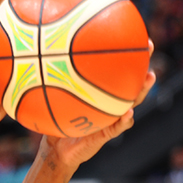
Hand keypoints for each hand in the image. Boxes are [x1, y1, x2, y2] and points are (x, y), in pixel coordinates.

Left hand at [41, 40, 156, 169]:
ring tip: (149, 77)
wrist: (55, 150)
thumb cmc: (54, 121)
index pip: (114, 70)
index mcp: (98, 93)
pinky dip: (124, 122)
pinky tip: (128, 114)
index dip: (122, 53)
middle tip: (148, 46)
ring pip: (132, 102)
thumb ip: (45, 82)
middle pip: (129, 80)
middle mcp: (108, 103)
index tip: (129, 31)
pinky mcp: (105, 136)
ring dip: (142, 90)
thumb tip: (32, 55)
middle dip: (140, 62)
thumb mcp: (48, 100)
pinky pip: (117, 128)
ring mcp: (110, 119)